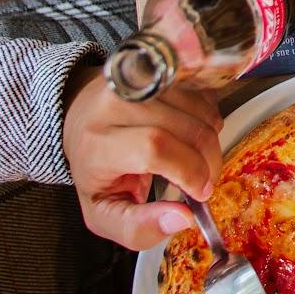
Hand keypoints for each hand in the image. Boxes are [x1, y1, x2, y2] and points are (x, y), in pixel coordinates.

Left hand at [62, 66, 223, 250]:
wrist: (83, 117)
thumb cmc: (96, 170)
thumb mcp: (103, 213)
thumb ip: (138, 228)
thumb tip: (183, 219)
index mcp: (97, 142)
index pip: (153, 148)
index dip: (186, 170)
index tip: (199, 192)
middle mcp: (118, 100)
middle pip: (186, 129)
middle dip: (207, 161)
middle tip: (205, 182)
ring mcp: (144, 77)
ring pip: (201, 110)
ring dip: (211, 140)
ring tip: (195, 158)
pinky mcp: (164, 65)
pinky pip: (205, 92)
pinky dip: (209, 118)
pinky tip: (193, 132)